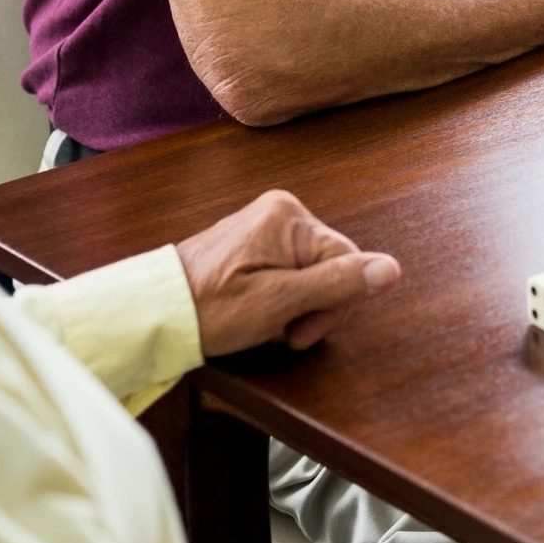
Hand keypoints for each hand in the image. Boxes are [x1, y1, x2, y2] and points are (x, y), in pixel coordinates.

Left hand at [175, 190, 400, 355]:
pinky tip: (258, 310)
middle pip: (331, 265)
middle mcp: (280, 211)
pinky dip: (280, 297)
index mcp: (288, 217)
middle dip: (313, 306)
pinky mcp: (254, 241)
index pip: (348, 261)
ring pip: (311, 272)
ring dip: (296, 305)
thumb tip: (391, 269)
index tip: (298, 332)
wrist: (152, 314)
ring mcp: (265, 225)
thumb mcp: (278, 303)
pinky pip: (289, 270)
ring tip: (264, 323)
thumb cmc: (208, 310)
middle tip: (280, 331)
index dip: (332, 304)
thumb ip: (337, 283)